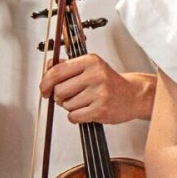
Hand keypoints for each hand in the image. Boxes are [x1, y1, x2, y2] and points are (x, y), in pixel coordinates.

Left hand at [40, 54, 155, 124]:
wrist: (132, 95)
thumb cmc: (109, 82)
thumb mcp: (91, 66)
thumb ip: (68, 65)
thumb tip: (47, 66)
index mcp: (90, 61)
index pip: (57, 71)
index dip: (45, 82)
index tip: (44, 89)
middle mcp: (95, 74)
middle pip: (59, 90)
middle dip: (59, 97)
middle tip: (68, 97)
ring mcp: (99, 92)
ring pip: (66, 105)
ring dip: (70, 107)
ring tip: (83, 102)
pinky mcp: (100, 109)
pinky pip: (74, 116)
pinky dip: (76, 117)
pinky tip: (86, 110)